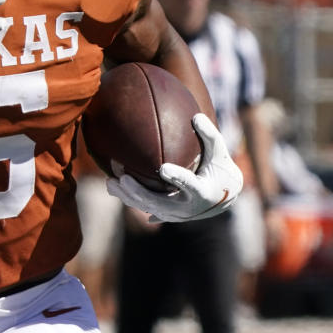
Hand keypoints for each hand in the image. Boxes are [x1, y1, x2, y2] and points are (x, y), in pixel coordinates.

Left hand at [106, 113, 243, 222]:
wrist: (222, 198)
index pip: (189, 184)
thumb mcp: (219, 152)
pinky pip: (145, 208)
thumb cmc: (220, 169)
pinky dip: (131, 198)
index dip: (177, 178)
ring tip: (110, 183)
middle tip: (123, 178)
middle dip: (140, 192)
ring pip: (148, 207)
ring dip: (129, 196)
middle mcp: (188, 208)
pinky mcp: (168, 216)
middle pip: (160, 202)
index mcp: (203, 192)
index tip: (163, 168)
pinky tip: (113, 189)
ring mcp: (176, 215)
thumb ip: (209, 135)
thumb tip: (196, 116)